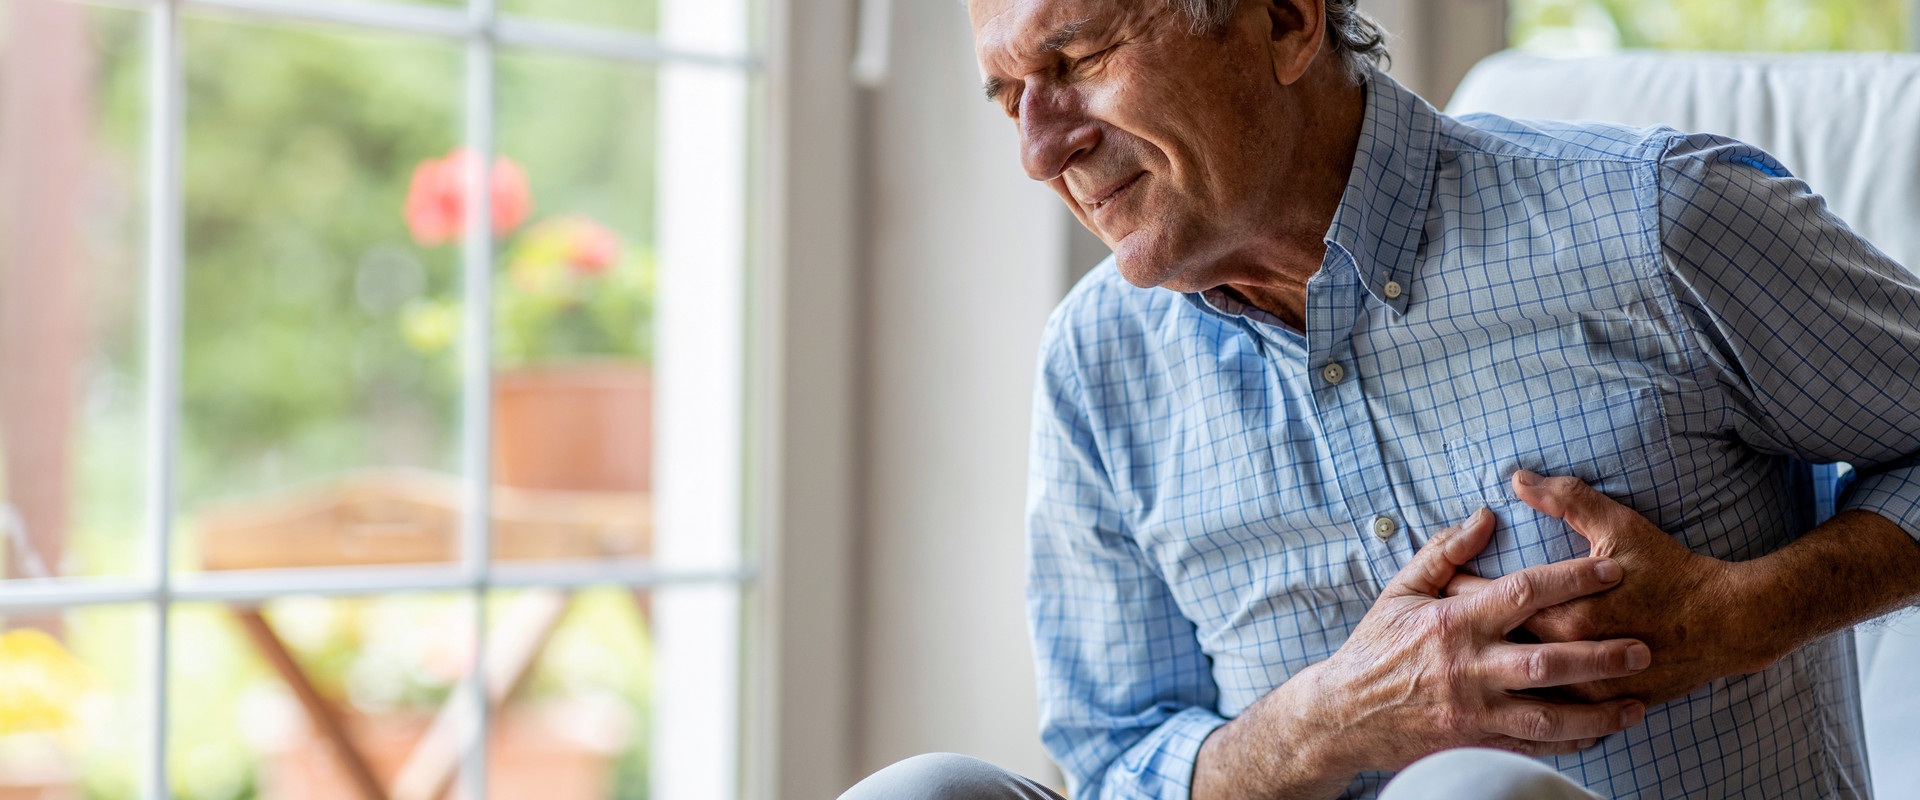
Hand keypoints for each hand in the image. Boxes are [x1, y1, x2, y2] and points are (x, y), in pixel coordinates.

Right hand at [1293, 508, 1649, 774]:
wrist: (1344, 714)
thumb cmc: (1375, 648)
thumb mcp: (1401, 591)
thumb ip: (1445, 552)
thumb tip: (1486, 514)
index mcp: (1453, 622)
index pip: (1523, 593)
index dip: (1572, 579)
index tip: (1611, 568)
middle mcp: (1468, 667)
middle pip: (1546, 661)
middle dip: (1599, 654)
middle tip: (1642, 646)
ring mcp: (1473, 710)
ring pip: (1547, 715)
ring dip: (1597, 711)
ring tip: (1636, 703)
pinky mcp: (1474, 742)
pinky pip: (1531, 745)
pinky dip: (1569, 742)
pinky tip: (1599, 733)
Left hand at [1444, 471, 1772, 706]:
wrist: (1729, 624)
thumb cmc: (1673, 570)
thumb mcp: (1620, 526)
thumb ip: (1567, 499)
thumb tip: (1518, 478)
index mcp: (1568, 612)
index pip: (1494, 603)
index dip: (1459, 590)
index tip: (1437, 582)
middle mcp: (1574, 656)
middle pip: (1500, 646)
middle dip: (1466, 633)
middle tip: (1436, 622)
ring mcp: (1590, 688)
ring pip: (1524, 686)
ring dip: (1493, 672)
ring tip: (1462, 660)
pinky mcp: (1606, 705)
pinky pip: (1555, 711)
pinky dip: (1527, 701)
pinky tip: (1504, 692)